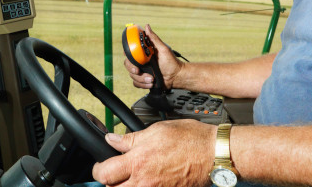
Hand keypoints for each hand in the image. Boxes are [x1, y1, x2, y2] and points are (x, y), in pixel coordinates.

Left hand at [92, 120, 214, 186]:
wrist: (213, 154)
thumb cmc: (190, 139)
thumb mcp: (156, 130)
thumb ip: (131, 138)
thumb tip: (112, 140)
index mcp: (139, 161)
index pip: (104, 173)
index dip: (98, 169)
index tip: (101, 164)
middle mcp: (144, 181)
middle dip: (110, 181)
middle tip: (116, 171)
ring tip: (132, 177)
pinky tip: (147, 181)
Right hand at [124, 24, 184, 89]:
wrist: (176, 77)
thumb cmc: (172, 62)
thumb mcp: (163, 49)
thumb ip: (154, 39)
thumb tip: (147, 26)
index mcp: (144, 53)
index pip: (130, 52)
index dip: (127, 53)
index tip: (129, 55)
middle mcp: (141, 62)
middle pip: (128, 64)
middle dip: (132, 68)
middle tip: (138, 70)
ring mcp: (142, 71)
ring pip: (132, 75)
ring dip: (141, 78)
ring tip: (152, 79)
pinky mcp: (144, 80)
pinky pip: (136, 83)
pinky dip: (143, 84)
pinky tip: (151, 83)